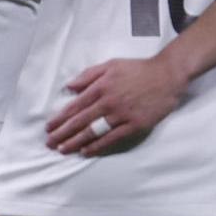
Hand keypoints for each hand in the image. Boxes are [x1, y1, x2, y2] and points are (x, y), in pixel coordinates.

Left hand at [45, 55, 185, 155]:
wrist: (166, 75)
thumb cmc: (137, 69)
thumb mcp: (110, 64)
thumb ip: (88, 75)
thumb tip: (70, 86)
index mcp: (101, 86)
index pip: (75, 106)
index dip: (61, 118)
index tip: (49, 126)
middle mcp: (108, 102)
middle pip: (80, 121)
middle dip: (63, 133)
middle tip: (49, 143)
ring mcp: (121, 115)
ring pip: (94, 131)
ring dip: (76, 141)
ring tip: (63, 149)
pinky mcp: (134, 125)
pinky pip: (112, 138)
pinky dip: (98, 145)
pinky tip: (86, 151)